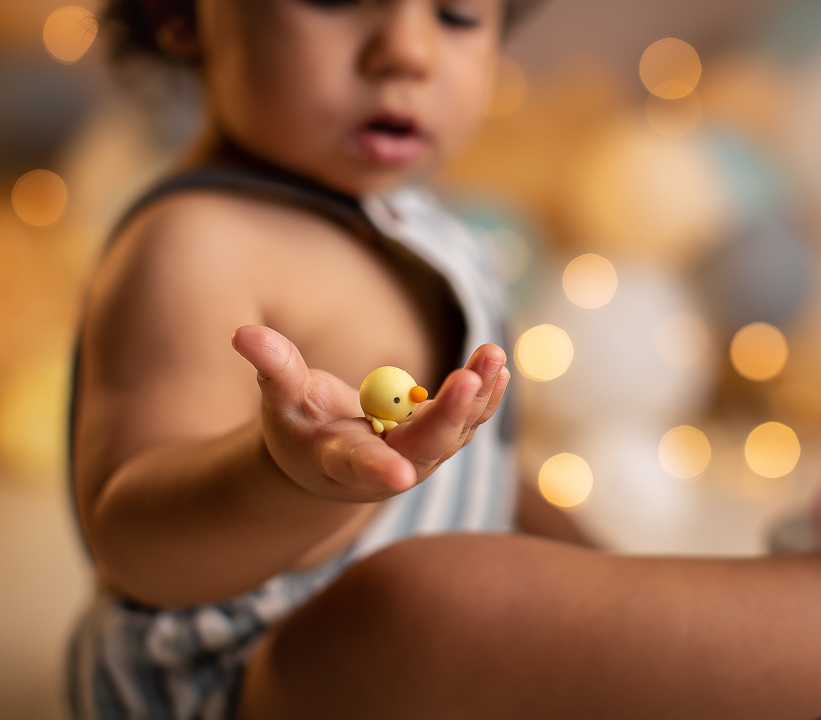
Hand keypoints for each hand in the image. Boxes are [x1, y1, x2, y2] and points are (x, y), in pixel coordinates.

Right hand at [232, 326, 509, 503]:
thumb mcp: (280, 402)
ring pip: (457, 430)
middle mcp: (390, 465)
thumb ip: (273, 370)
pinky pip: (468, 418)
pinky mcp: (440, 437)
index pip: (361, 467)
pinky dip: (485, 394)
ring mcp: (422, 454)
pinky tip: (498, 368)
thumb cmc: (299, 429)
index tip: (400, 473)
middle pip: (427, 444)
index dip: (379, 469)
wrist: (328, 458)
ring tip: (493, 356)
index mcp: (342, 463)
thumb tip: (243, 334)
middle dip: (451, 412)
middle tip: (469, 376)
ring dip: (479, 395)